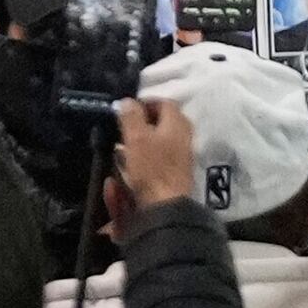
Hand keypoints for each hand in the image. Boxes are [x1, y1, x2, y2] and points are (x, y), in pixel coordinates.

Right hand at [115, 94, 201, 211]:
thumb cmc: (151, 169)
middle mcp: (184, 137)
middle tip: (124, 127)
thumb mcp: (136, 137)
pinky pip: (159, 157)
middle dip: (143, 122)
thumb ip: (131, 116)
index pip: (164, 102)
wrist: (166, 206)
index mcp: (177, 123)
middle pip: (163, 122)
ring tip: (123, 144)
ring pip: (161, 140)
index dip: (144, 103)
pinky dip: (145, 155)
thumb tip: (127, 101)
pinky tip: (131, 162)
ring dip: (142, 139)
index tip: (126, 110)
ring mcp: (182, 156)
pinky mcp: (176, 172)